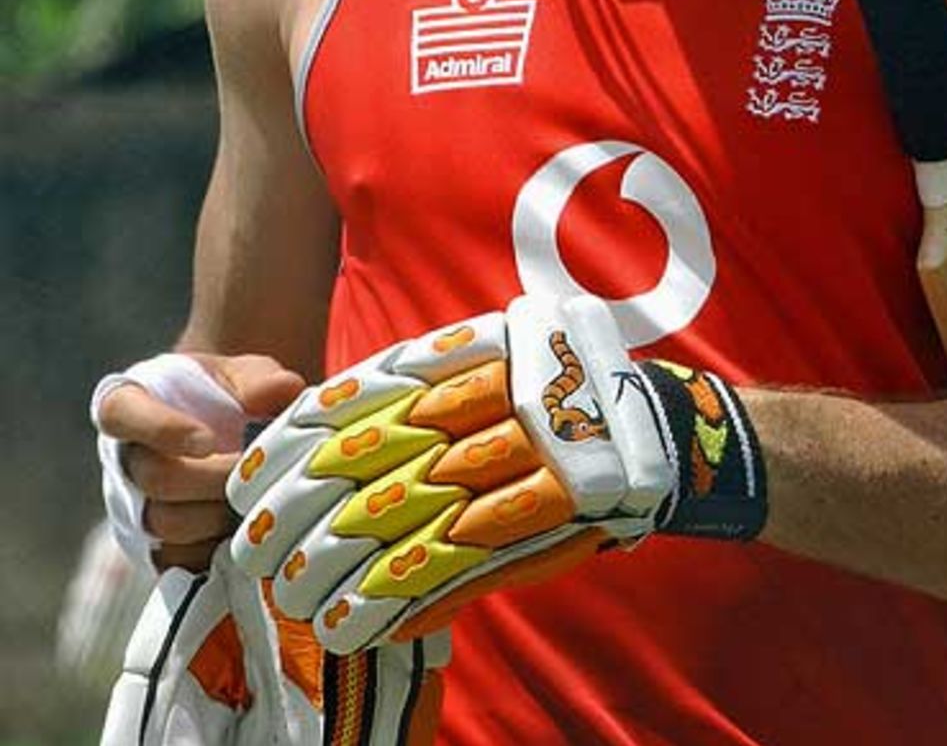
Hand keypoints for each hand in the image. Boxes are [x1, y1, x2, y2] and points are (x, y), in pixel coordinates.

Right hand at [93, 352, 304, 571]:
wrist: (229, 434)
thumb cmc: (230, 396)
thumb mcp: (246, 374)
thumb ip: (261, 379)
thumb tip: (282, 390)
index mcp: (132, 402)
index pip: (121, 413)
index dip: (161, 429)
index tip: (209, 440)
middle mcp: (124, 458)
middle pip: (153, 478)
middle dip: (212, 478)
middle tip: (253, 471)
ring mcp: (134, 507)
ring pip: (166, 524)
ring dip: (218, 514)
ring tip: (257, 497)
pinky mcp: (154, 548)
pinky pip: (179, 561)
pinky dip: (216, 549)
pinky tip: (247, 529)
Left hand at [226, 295, 765, 651]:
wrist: (671, 430)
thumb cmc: (570, 392)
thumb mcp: (507, 351)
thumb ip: (436, 376)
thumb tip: (338, 416)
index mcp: (477, 355)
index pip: (371, 395)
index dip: (303, 437)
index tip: (253, 469)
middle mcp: (493, 400)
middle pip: (377, 457)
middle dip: (304, 504)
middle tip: (251, 539)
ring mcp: (520, 459)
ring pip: (409, 514)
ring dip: (339, 559)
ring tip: (289, 591)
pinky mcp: (545, 517)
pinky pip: (460, 562)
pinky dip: (400, 596)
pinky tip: (354, 619)